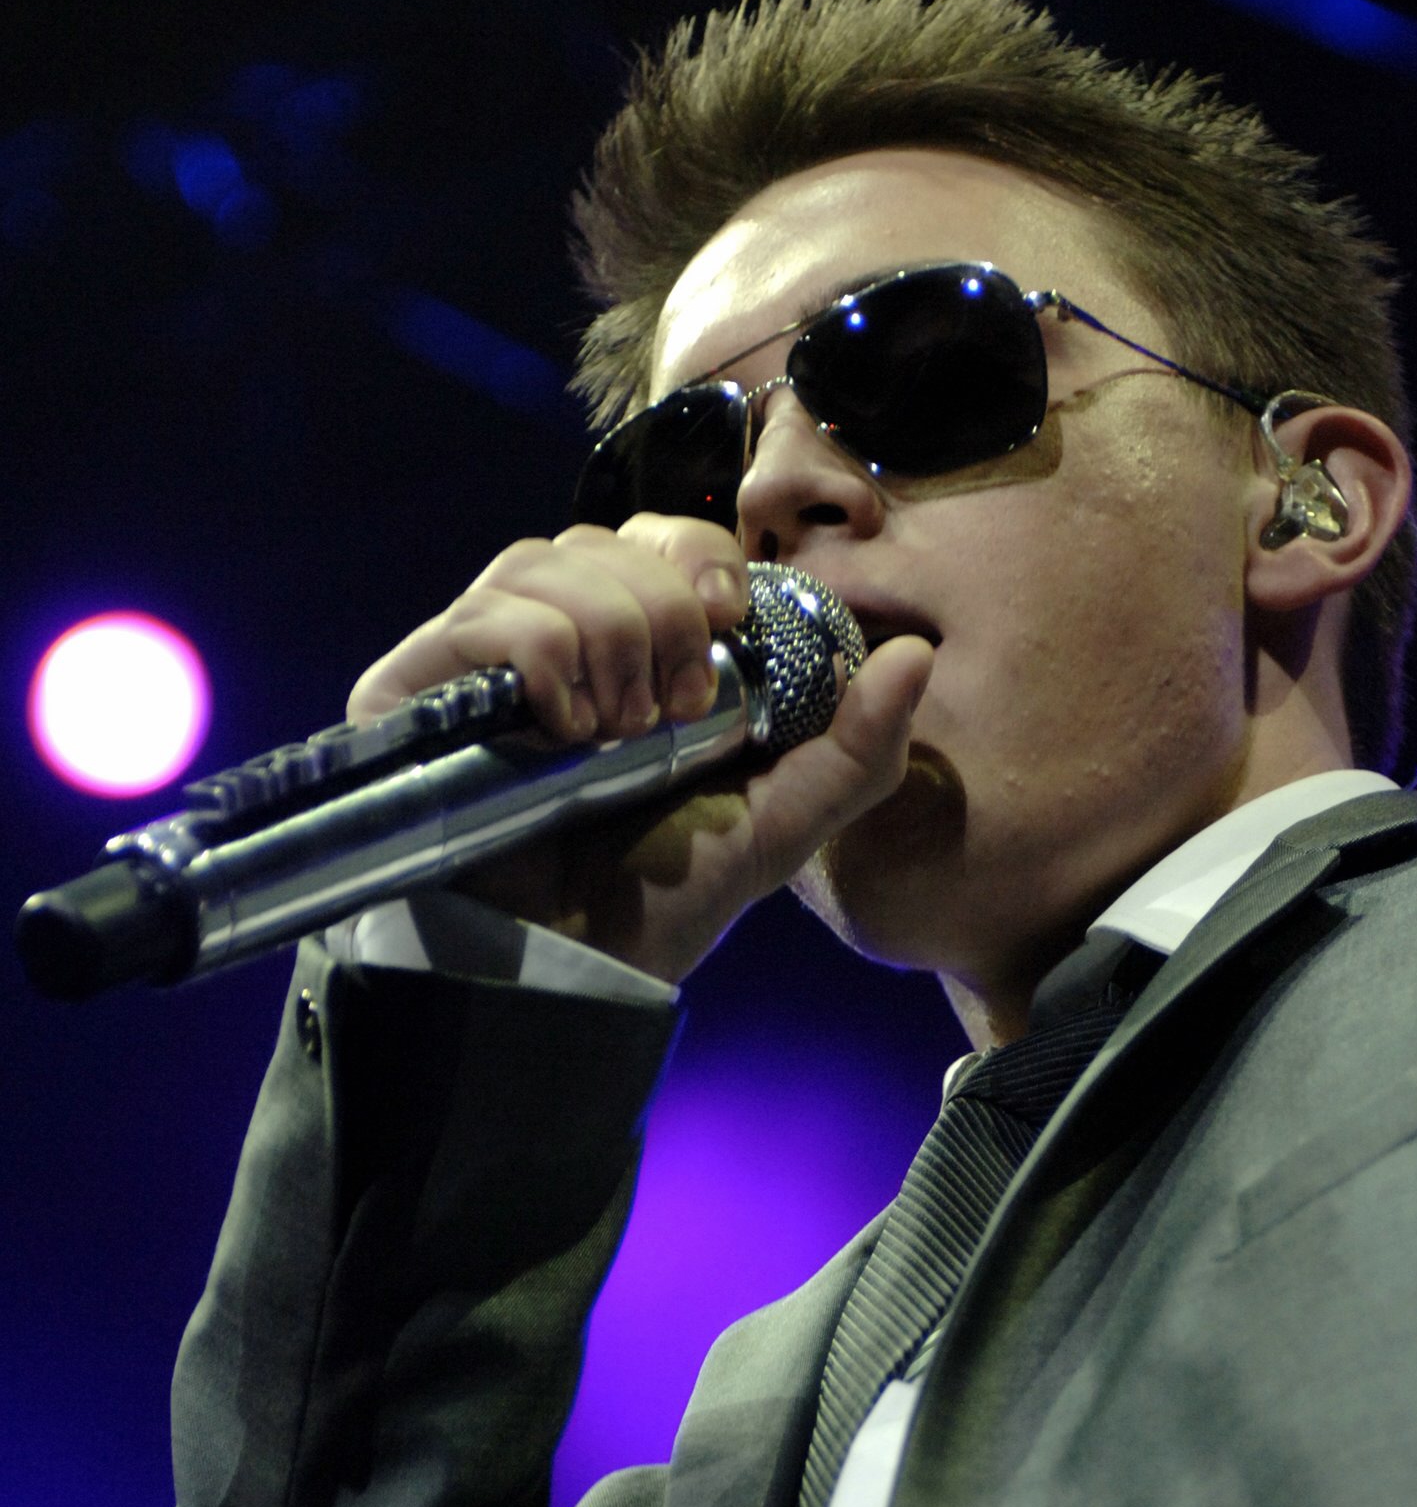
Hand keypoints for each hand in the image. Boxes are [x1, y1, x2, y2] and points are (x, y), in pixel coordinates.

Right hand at [347, 517, 933, 983]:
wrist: (569, 967)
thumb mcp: (777, 824)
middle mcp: (552, 640)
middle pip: (603, 539)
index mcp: (634, 650)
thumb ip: (853, 749)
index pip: (661, 541)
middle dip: (659, 610)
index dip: (698, 563)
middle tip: (669, 712)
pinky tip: (561, 727)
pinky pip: (479, 615)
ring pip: (541, 563)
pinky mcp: (411, 692)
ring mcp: (477, 663)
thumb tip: (914, 652)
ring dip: (604, 634)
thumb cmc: (662, 901)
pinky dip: (539, 654)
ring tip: (612, 732)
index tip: (724, 628)